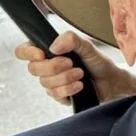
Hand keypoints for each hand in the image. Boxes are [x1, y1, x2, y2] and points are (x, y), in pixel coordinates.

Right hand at [13, 31, 135, 104]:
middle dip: (53, 66)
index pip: (23, 51)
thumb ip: (71, 39)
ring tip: (81, 74)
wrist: (112, 81)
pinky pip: (55, 94)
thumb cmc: (98, 62)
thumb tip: (52, 47)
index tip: (42, 54)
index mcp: (49, 52)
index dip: (28, 53)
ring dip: (65, 78)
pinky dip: (68, 89)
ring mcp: (52, 83)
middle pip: (33, 69)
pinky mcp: (60, 96)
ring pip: (44, 83)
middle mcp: (47, 67)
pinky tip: (80, 86)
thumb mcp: (87, 46)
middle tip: (71, 63)